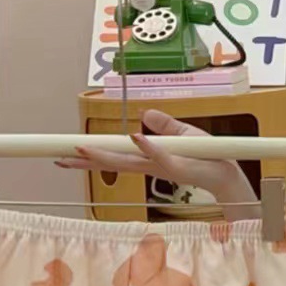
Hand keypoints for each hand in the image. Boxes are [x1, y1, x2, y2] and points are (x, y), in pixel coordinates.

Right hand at [55, 109, 257, 205]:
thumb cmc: (206, 155)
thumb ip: (163, 125)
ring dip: (105, 155)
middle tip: (59, 159)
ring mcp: (161, 167)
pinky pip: (159, 154)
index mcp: (147, 158)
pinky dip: (147, 146)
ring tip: (81, 150)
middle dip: (85, 162)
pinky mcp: (177, 166)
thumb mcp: (181, 134)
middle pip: (111, 163)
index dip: (90, 156)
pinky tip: (133, 137)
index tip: (66, 154)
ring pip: (128, 161)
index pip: (113, 157)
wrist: (227, 171)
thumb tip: (144, 114)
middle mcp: (149, 165)